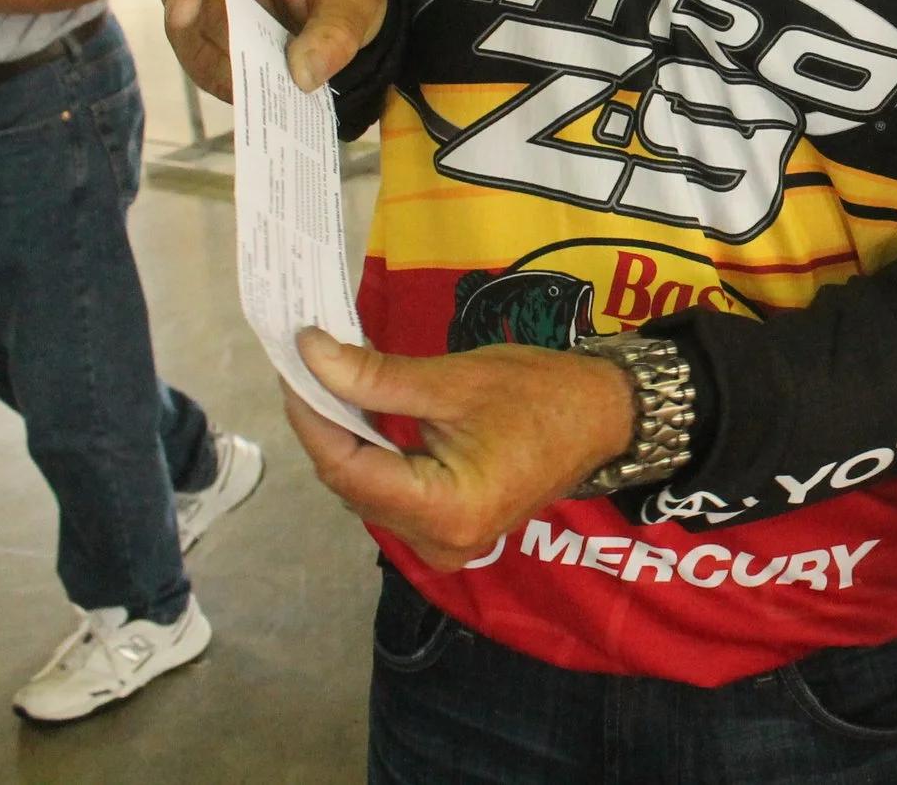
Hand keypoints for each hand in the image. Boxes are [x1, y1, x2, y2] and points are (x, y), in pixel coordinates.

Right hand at [160, 0, 386, 98]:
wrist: (343, 5)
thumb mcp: (355, 0)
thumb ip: (336, 32)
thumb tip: (302, 74)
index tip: (182, 17)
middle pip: (185, 2)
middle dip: (212, 45)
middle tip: (244, 81)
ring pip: (189, 38)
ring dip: (219, 70)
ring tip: (258, 93)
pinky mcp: (209, 31)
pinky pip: (203, 60)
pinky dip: (226, 80)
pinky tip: (255, 94)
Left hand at [287, 328, 640, 570]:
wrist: (605, 416)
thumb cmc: (542, 394)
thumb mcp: (456, 379)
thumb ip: (376, 376)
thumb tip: (308, 353)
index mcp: (444, 511)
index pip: (347, 468)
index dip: (311, 416)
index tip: (291, 365)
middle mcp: (438, 543)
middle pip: (353, 483)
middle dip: (324, 423)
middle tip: (304, 363)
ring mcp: (443, 543)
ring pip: (366, 489)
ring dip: (343, 437)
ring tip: (324, 380)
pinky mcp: (448, 529)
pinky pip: (390, 492)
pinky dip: (371, 452)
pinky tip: (358, 411)